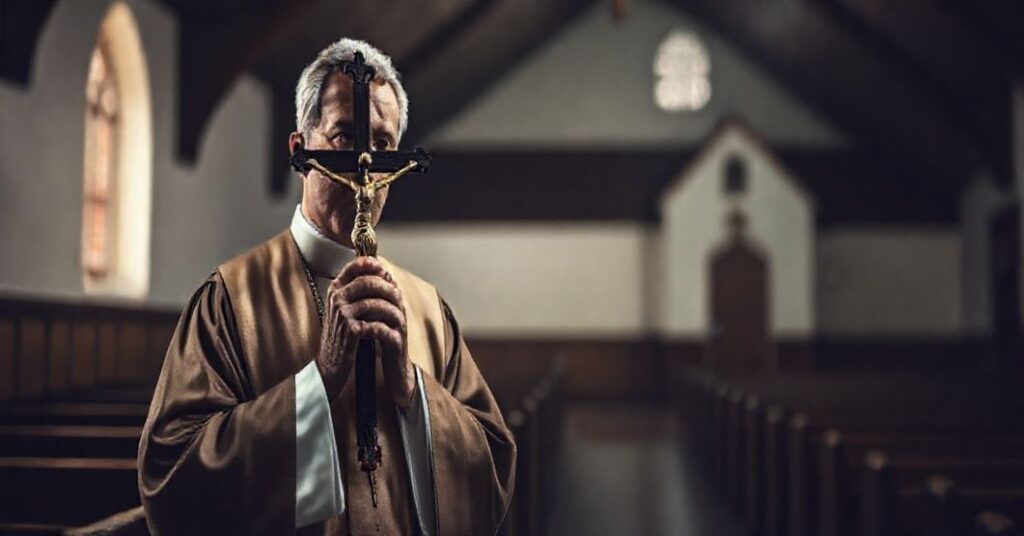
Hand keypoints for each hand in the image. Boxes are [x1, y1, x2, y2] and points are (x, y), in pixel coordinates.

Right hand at [315, 257, 414, 408]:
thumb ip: (359, 290)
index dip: (372, 265)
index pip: (354, 267)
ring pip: (373, 301)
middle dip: (386, 287)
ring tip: (399, 311)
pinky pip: (373, 320)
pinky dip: (385, 323)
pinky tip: (391, 326)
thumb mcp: (345, 307)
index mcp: (335, 289)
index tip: (385, 270)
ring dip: (390, 306)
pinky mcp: (349, 329)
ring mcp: (341, 313)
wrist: (330, 362)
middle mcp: (336, 298)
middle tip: (398, 293)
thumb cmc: (341, 334)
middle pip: (367, 282)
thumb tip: (384, 273)